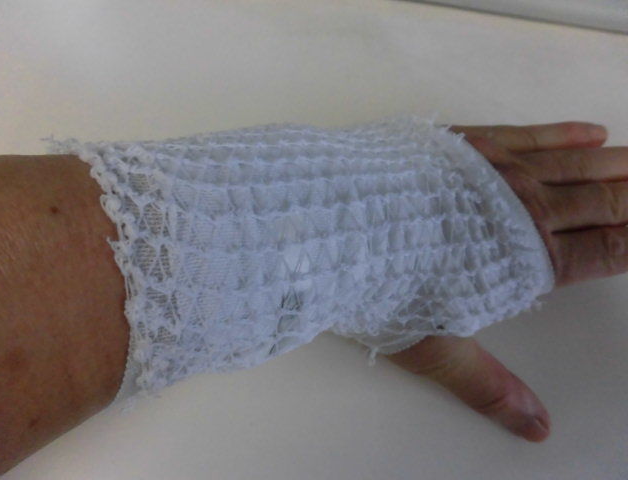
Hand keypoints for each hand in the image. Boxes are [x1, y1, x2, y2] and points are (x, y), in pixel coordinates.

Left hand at [387, 121, 624, 441]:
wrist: (335, 226)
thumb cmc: (381, 287)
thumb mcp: (435, 348)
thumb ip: (488, 385)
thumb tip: (538, 429)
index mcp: (523, 261)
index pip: (602, 251)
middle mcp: (522, 209)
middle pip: (601, 201)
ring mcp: (496, 169)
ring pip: (575, 163)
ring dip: (617, 162)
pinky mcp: (467, 141)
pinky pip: (529, 133)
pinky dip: (565, 133)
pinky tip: (590, 132)